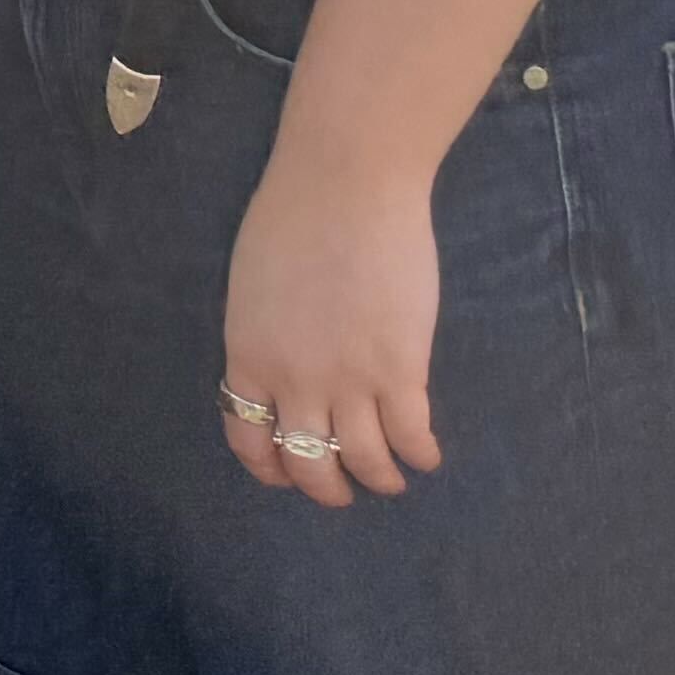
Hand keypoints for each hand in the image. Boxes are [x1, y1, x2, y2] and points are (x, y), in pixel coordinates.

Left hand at [219, 145, 441, 503]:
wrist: (344, 184)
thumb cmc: (293, 216)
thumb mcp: (253, 286)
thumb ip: (265, 335)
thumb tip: (283, 367)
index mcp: (248, 355)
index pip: (248, 437)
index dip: (272, 467)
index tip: (289, 473)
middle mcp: (293, 379)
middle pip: (308, 464)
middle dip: (328, 489)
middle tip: (345, 490)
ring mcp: (348, 378)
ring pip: (365, 462)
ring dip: (380, 478)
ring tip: (391, 476)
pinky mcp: (400, 368)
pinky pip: (411, 436)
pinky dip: (421, 455)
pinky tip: (426, 453)